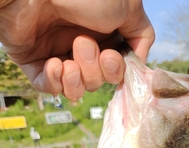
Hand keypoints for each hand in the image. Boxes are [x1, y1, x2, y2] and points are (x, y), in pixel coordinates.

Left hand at [0, 0, 154, 99]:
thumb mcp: (129, 7)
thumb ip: (143, 35)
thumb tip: (139, 62)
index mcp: (104, 32)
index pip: (117, 68)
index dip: (116, 71)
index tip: (111, 58)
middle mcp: (83, 44)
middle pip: (99, 80)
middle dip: (95, 71)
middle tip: (84, 44)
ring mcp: (58, 53)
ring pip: (78, 88)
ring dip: (78, 79)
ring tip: (69, 60)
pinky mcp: (35, 62)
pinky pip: (50, 88)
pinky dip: (56, 83)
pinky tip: (55, 65)